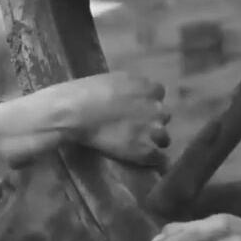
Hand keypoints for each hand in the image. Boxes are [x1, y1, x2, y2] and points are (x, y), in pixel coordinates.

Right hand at [42, 72, 169, 166]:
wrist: (75, 113)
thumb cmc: (85, 92)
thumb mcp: (112, 80)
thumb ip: (129, 88)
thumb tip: (129, 96)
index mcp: (149, 88)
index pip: (158, 95)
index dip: (146, 103)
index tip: (135, 108)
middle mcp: (157, 108)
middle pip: (163, 116)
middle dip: (151, 121)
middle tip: (134, 127)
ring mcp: (154, 130)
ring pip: (164, 138)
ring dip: (153, 141)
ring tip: (136, 146)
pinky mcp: (146, 151)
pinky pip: (159, 159)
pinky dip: (151, 160)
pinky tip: (140, 161)